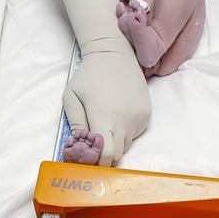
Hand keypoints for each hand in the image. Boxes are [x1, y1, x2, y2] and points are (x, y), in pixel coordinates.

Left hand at [61, 0, 150, 164]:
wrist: (115, 54)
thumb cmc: (88, 76)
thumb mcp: (72, 98)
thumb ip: (75, 125)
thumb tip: (78, 148)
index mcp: (104, 116)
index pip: (106, 154)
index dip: (96, 163)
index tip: (86, 162)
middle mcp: (126, 119)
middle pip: (117, 155)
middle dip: (104, 158)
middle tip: (91, 152)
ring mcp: (139, 118)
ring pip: (126, 146)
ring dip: (114, 145)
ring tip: (102, 131)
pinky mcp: (146, 115)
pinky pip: (134, 135)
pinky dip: (124, 134)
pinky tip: (115, 118)